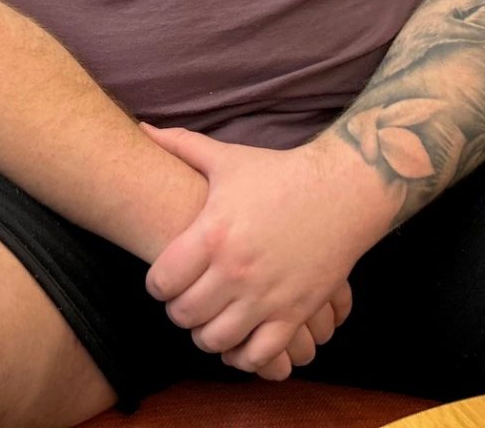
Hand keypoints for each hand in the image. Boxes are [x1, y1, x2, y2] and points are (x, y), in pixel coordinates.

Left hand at [140, 122, 370, 378]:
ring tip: (210, 319)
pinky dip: (244, 356)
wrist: (341, 190)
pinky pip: (261, 355)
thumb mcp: (226, 159)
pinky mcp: (295, 312)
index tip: (166, 279)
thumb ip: (180, 146)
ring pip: (216, 340)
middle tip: (187, 299)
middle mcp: (235, 270)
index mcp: (212, 234)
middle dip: (179, 311)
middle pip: (183, 315)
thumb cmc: (278, 174)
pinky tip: (240, 340)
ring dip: (207, 335)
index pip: (161, 282)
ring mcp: (267, 296)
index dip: (157, 284)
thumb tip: (142, 128)